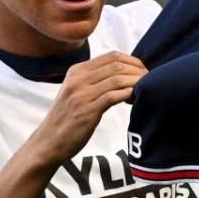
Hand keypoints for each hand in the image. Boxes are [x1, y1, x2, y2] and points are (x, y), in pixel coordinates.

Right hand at [31, 51, 146, 163]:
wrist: (48, 142)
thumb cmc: (67, 118)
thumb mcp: (76, 91)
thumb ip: (95, 80)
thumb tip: (123, 74)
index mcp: (77, 70)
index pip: (112, 55)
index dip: (133, 61)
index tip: (143, 71)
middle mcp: (78, 79)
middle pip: (117, 65)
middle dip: (138, 71)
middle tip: (150, 81)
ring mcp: (81, 94)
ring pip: (117, 79)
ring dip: (136, 83)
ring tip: (146, 90)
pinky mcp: (87, 111)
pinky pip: (114, 96)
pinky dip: (129, 94)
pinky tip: (136, 99)